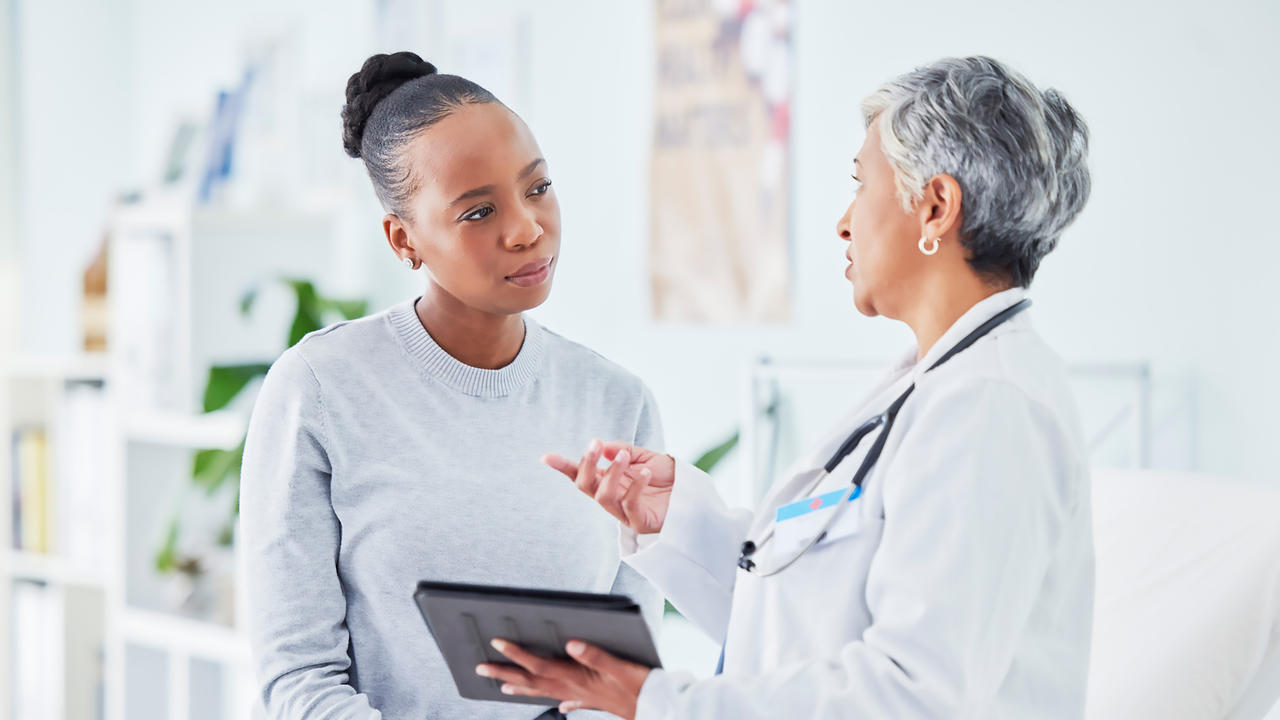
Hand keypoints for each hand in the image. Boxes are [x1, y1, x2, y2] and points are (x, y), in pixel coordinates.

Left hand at [477, 638, 649, 717]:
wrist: (660, 708)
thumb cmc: (642, 687)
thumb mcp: (621, 667)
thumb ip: (595, 655)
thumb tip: (571, 643)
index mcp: (578, 678)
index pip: (539, 666)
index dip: (517, 654)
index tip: (496, 644)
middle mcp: (575, 689)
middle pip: (534, 681)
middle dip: (507, 673)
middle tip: (482, 668)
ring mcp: (584, 697)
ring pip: (546, 693)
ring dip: (523, 688)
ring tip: (505, 686)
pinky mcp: (596, 701)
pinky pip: (571, 702)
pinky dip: (561, 702)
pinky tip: (560, 706)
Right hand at [543, 439, 674, 534]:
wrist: (690, 492)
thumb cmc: (665, 476)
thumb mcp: (644, 456)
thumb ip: (623, 451)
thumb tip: (605, 448)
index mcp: (608, 480)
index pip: (580, 474)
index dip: (563, 467)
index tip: (546, 457)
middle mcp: (611, 496)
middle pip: (585, 485)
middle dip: (587, 464)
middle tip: (595, 444)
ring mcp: (623, 511)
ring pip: (603, 497)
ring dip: (612, 473)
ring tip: (624, 456)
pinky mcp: (639, 522)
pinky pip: (630, 505)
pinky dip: (636, 486)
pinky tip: (646, 473)